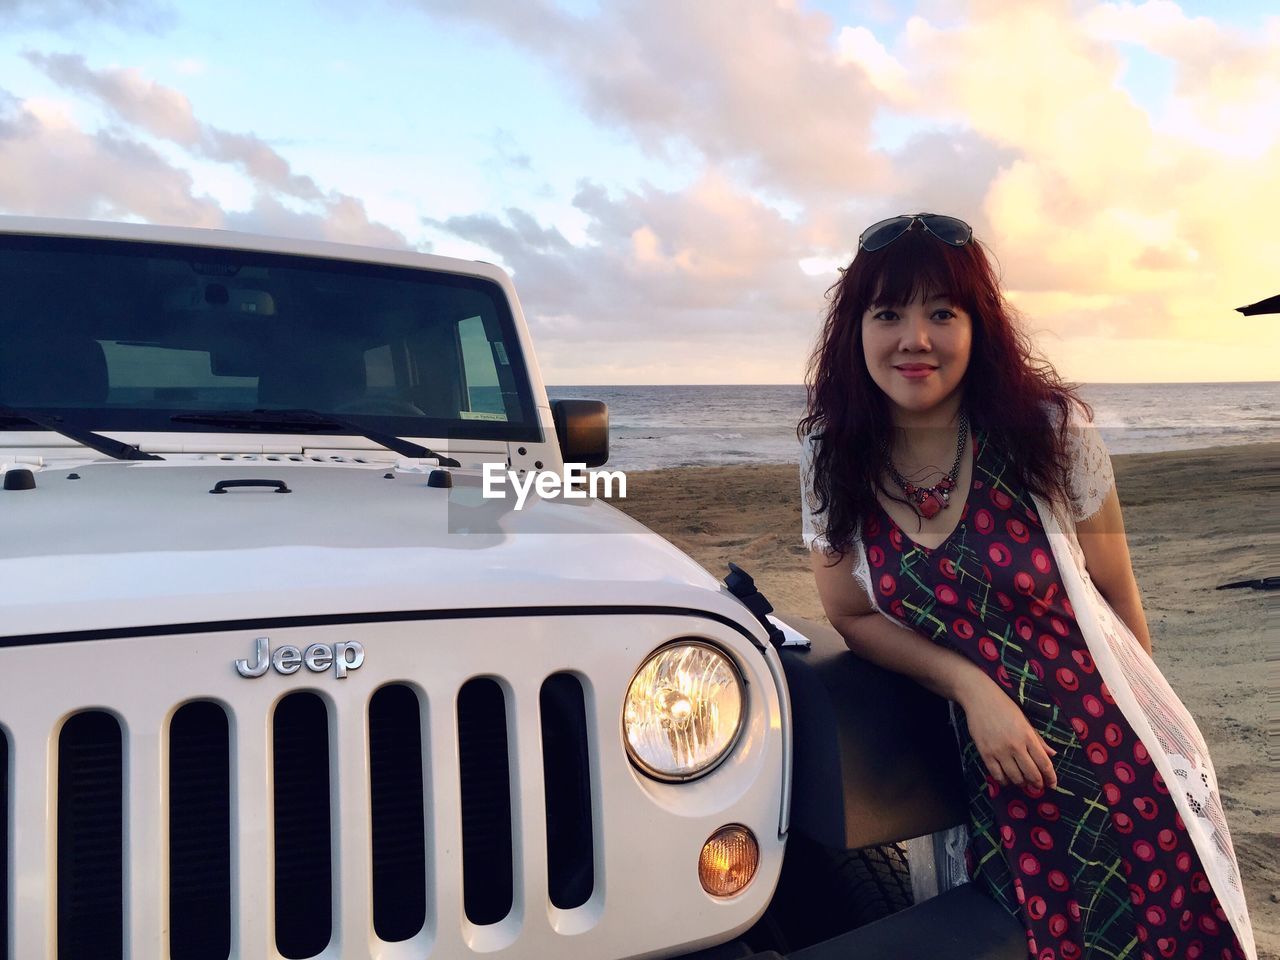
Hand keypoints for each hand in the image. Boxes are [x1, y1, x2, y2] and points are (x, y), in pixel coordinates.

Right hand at [956, 673, 1057, 791]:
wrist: (980, 698)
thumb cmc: (1005, 707)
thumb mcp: (1025, 721)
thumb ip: (1039, 740)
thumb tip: (1053, 754)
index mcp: (1028, 736)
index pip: (1044, 763)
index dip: (1050, 777)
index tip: (1052, 784)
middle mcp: (1015, 746)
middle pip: (1031, 774)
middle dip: (1037, 784)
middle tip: (1038, 786)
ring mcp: (999, 751)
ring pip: (1015, 777)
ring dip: (1021, 783)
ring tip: (1023, 782)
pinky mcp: (985, 753)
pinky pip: (997, 775)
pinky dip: (1004, 781)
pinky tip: (1007, 779)